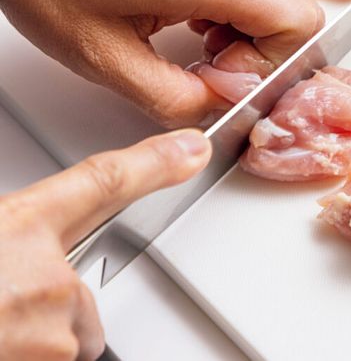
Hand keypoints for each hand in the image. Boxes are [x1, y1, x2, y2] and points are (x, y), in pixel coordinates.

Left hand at [0, 0, 322, 126]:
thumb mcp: (104, 57)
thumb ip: (173, 97)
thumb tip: (213, 108)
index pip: (300, 24)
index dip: (273, 68)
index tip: (225, 82)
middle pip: (297, 9)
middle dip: (267, 55)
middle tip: (217, 72)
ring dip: (252, 35)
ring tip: (204, 52)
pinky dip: (236, 14)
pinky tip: (197, 27)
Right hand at [0, 130, 210, 360]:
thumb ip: (9, 233)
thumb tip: (18, 240)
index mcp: (16, 229)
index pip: (104, 180)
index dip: (153, 162)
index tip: (194, 148)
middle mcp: (46, 281)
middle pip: (80, 299)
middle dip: (46, 309)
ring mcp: (49, 336)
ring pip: (63, 345)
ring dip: (29, 344)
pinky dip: (28, 356)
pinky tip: (0, 343)